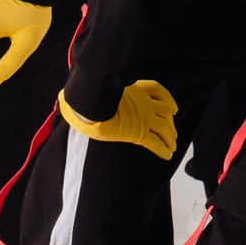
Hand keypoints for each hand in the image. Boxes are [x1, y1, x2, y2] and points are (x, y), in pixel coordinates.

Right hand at [59, 79, 177, 160]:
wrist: (90, 104)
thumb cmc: (90, 96)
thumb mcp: (98, 89)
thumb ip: (97, 91)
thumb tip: (73, 92)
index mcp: (136, 90)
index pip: (157, 91)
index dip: (168, 100)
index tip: (172, 108)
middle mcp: (144, 103)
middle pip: (165, 111)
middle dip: (170, 123)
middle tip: (172, 133)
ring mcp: (143, 118)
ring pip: (164, 128)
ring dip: (170, 137)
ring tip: (172, 146)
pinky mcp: (139, 132)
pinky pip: (156, 142)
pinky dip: (163, 149)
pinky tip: (167, 155)